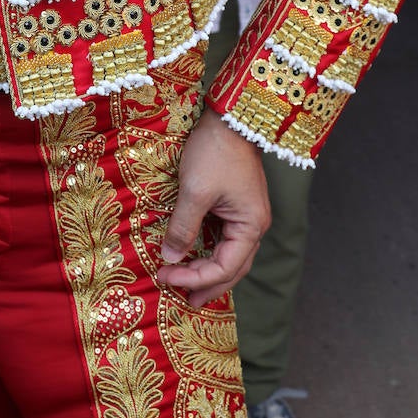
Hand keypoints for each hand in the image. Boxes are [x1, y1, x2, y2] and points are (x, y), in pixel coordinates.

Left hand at [157, 107, 269, 308]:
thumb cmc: (215, 152)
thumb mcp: (194, 191)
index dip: (193, 277)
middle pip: (233, 268)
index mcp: (250, 226)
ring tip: (189, 285)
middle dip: (208, 285)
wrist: (229, 116)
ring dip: (211, 271)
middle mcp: (254, 225)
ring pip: (231, 255)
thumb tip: (169, 258)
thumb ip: (182, 227)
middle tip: (184, 301)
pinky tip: (196, 255)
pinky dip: (211, 251)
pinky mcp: (238, 204)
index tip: (163, 276)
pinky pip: (226, 238)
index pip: (223, 268)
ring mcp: (248, 214)